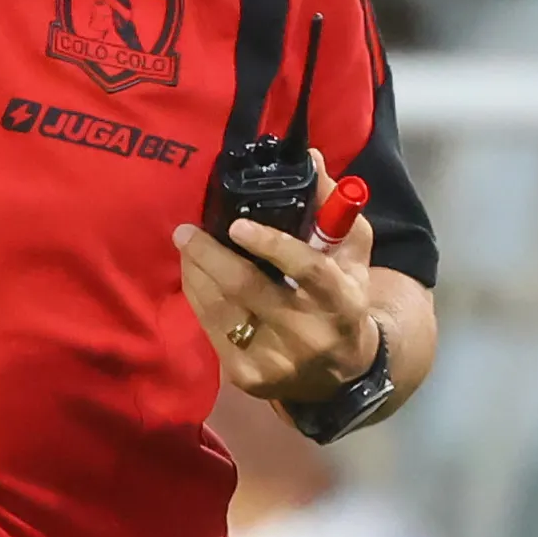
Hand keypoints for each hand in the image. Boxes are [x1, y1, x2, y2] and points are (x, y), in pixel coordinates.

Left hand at [176, 154, 380, 401]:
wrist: (342, 371)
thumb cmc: (345, 297)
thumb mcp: (352, 254)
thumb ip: (333, 208)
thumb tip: (309, 160)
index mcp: (341, 300)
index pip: (309, 270)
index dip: (272, 245)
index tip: (237, 225)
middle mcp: (308, 334)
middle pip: (248, 289)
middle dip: (209, 255)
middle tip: (185, 230)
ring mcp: (274, 360)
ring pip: (221, 307)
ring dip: (196, 271)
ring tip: (186, 245)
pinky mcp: (247, 376)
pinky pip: (210, 327)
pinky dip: (198, 296)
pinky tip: (194, 275)